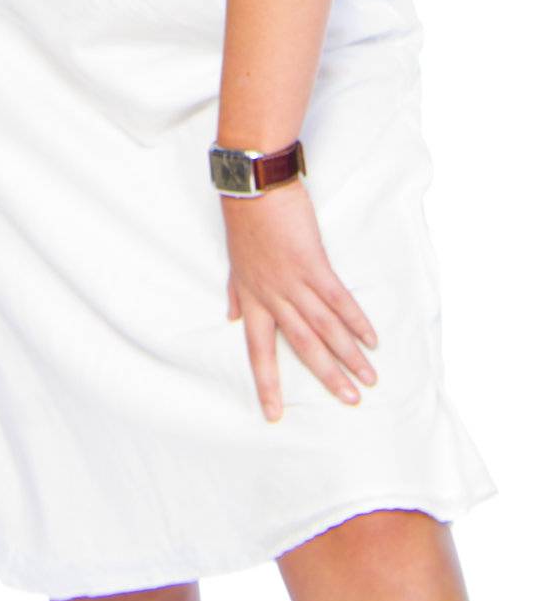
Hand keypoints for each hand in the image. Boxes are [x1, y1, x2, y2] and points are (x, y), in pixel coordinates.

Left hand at [221, 176, 377, 420]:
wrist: (253, 186)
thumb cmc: (245, 219)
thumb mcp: (234, 261)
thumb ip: (234, 291)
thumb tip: (229, 316)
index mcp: (251, 298)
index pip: (258, 350)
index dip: (266, 383)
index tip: (273, 414)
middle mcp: (272, 296)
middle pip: (301, 345)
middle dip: (327, 376)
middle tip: (350, 401)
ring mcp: (293, 281)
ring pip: (324, 328)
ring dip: (349, 355)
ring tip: (368, 378)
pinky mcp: (313, 264)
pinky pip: (338, 300)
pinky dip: (356, 321)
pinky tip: (371, 339)